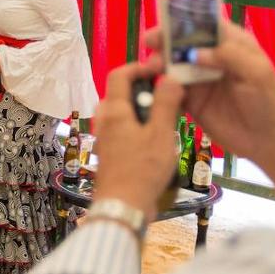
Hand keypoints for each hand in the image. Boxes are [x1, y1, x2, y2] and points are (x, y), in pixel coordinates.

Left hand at [91, 62, 183, 220]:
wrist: (123, 206)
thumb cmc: (142, 170)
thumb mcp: (161, 134)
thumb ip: (166, 104)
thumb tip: (170, 78)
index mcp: (114, 111)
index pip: (120, 74)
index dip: (139, 66)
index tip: (159, 70)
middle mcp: (104, 121)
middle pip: (121, 93)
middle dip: (143, 90)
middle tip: (166, 97)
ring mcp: (105, 137)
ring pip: (122, 112)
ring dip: (142, 110)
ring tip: (164, 121)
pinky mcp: (109, 152)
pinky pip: (122, 128)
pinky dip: (137, 126)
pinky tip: (155, 140)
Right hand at [143, 19, 274, 161]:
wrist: (266, 140)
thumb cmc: (267, 101)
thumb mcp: (256, 72)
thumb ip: (228, 56)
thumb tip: (194, 52)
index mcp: (232, 44)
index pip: (206, 25)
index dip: (186, 21)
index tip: (167, 23)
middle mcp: (213, 58)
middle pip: (185, 42)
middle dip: (166, 40)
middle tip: (149, 43)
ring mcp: (200, 79)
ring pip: (175, 64)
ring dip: (160, 62)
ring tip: (149, 67)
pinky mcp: (192, 100)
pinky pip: (172, 89)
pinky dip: (161, 86)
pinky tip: (152, 85)